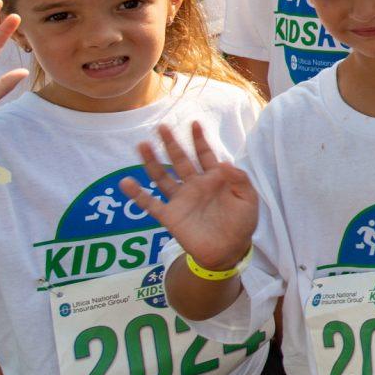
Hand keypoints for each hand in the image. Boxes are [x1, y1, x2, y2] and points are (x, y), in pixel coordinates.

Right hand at [119, 121, 257, 275]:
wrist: (229, 251)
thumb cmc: (241, 224)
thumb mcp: (248, 200)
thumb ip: (240, 180)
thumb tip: (224, 163)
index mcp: (215, 179)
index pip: (205, 155)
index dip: (199, 140)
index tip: (194, 123)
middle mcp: (195, 185)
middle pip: (180, 160)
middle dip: (172, 143)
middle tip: (162, 127)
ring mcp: (181, 200)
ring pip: (162, 177)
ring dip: (152, 162)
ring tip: (142, 145)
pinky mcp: (170, 216)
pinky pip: (150, 204)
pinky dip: (137, 194)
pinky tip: (126, 182)